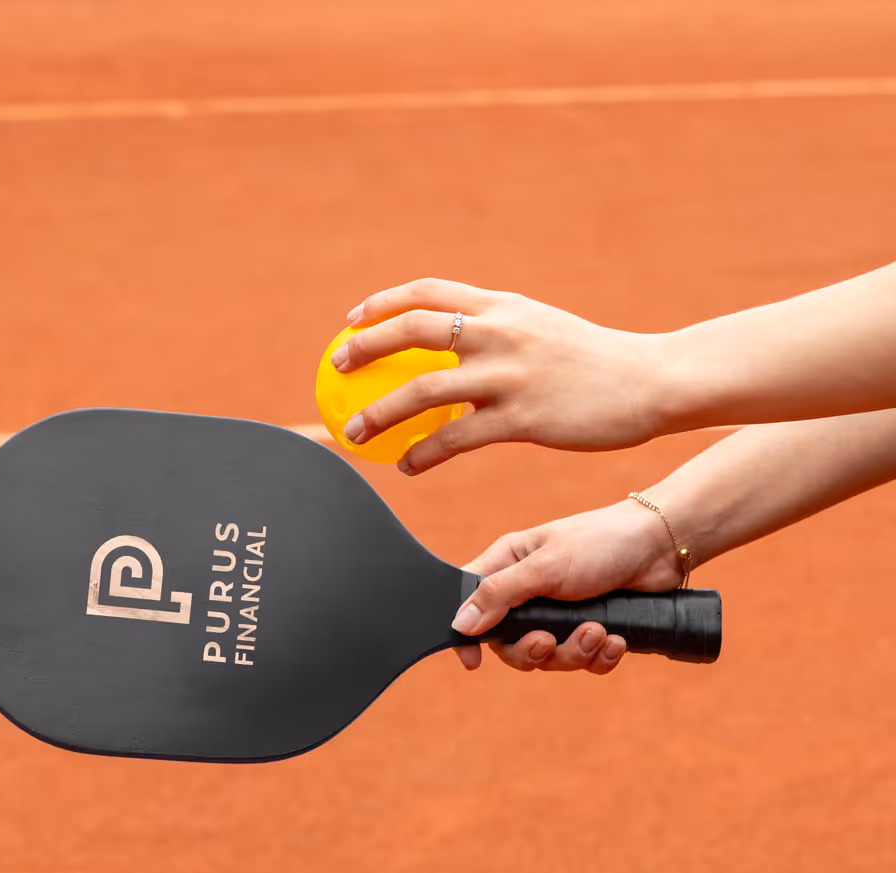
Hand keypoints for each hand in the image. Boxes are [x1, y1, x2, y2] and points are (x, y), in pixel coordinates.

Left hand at [334, 278, 670, 474]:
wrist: (651, 381)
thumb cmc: (596, 361)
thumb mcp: (542, 329)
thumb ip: (499, 331)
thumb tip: (458, 346)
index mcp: (503, 306)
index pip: (427, 291)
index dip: (382, 303)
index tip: (352, 320)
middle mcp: (500, 332)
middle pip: (412, 330)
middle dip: (365, 347)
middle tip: (335, 368)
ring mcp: (510, 374)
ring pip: (423, 390)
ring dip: (379, 412)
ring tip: (354, 432)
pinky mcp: (523, 418)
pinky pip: (456, 439)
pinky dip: (423, 453)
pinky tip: (407, 467)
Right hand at [452, 498, 683, 673]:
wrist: (660, 545)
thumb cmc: (599, 541)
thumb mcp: (544, 567)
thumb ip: (500, 594)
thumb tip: (459, 623)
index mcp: (508, 566)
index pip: (470, 604)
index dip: (467, 635)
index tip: (472, 661)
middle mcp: (529, 593)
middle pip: (511, 644)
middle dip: (533, 651)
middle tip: (549, 642)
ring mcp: (561, 613)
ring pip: (550, 657)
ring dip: (575, 652)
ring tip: (598, 632)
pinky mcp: (591, 628)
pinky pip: (585, 661)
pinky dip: (600, 657)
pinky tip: (616, 640)